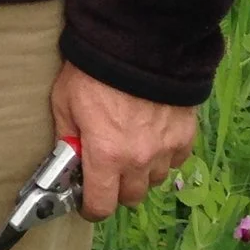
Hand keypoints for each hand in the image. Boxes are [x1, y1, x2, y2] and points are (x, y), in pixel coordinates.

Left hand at [50, 62, 196, 219]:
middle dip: (115, 187)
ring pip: (154, 179)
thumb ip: (67, 137)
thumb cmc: (93, 71)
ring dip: (141, 170)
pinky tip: (150, 133)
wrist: (139, 42)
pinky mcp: (185, 135)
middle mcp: (139, 160)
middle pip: (130, 197)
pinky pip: (174, 160)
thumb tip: (68, 161)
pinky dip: (163, 153)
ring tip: (130, 143)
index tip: (85, 199)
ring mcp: (166, 149)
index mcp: (106, 156)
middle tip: (106, 165)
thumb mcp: (64, 102)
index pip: (101, 206)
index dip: (90, 207)